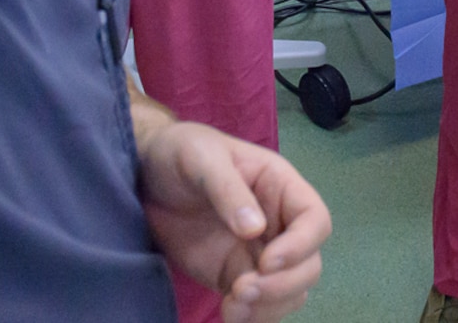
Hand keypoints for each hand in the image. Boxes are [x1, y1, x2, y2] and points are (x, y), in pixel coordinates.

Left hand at [139, 119, 330, 322]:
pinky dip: (253, 317)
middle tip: (242, 289)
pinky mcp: (234, 276)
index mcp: (280, 187)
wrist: (143, 175)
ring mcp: (257, 254)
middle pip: (309, 264)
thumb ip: (227, 189)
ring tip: (232, 306)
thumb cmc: (180, 151)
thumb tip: (255, 230)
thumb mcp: (202, 157)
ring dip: (270, 306)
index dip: (301, 245)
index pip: (314, 220)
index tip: (266, 262)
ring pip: (290, 291)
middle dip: (284, 285)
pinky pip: (260, 305)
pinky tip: (229, 314)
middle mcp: (277, 224)